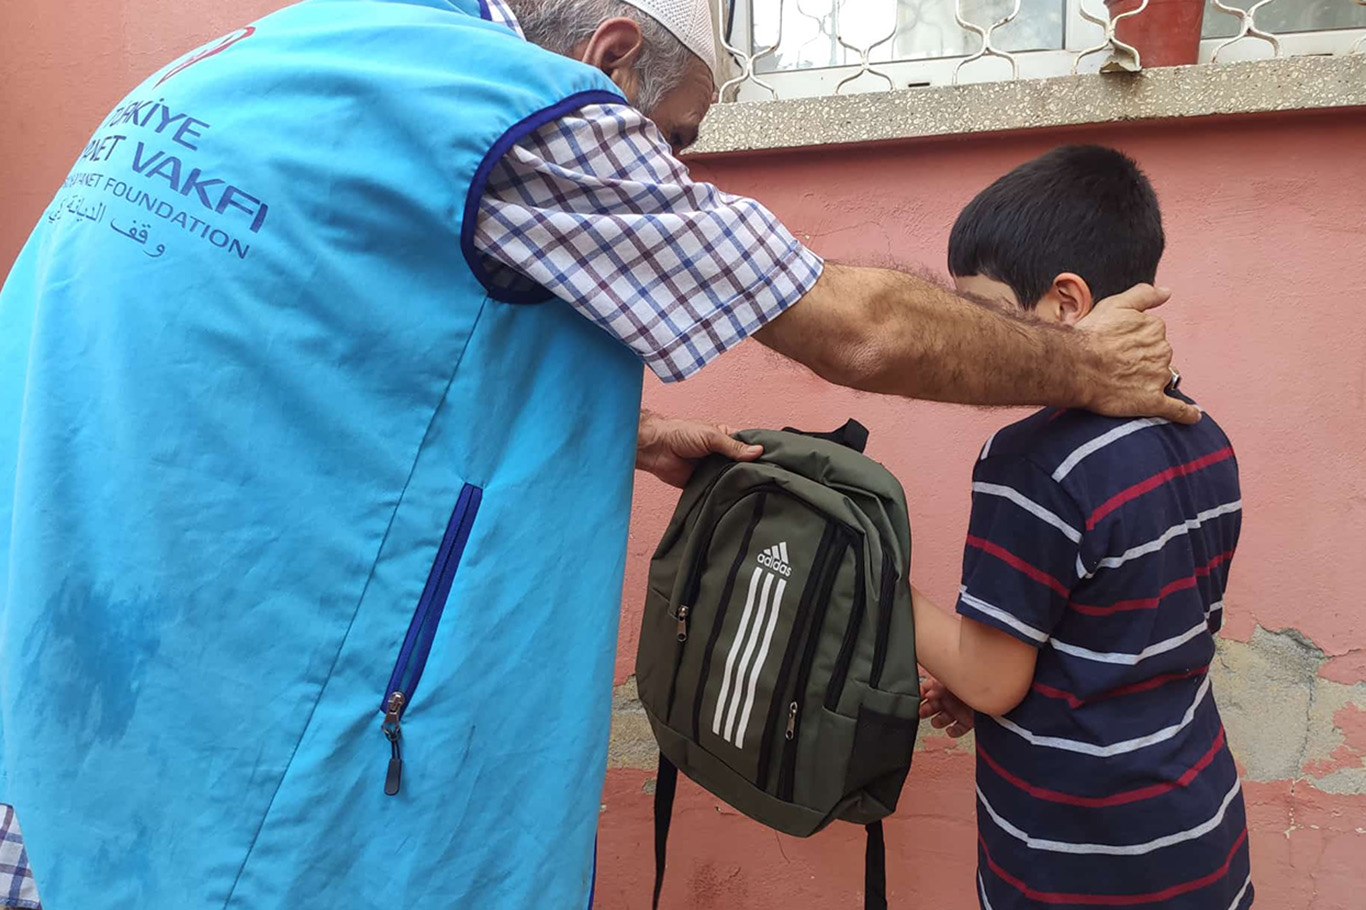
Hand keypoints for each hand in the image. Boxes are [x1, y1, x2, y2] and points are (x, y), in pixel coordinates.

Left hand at [636, 410, 762, 488]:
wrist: (657, 449)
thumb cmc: (681, 434)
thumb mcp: (711, 436)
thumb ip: (733, 446)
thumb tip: (758, 451)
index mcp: (727, 439)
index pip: (749, 447)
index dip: (760, 453)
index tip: (776, 462)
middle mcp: (722, 455)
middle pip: (743, 465)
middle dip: (751, 471)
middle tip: (767, 480)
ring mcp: (714, 470)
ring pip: (732, 479)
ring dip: (738, 483)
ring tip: (756, 491)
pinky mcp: (705, 484)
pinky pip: (718, 490)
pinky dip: (725, 494)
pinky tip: (736, 499)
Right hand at [919, 675, 973, 737]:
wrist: (999, 699)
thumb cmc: (977, 681)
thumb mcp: (952, 679)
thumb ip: (937, 684)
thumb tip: (926, 691)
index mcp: (946, 683)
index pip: (928, 688)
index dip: (921, 694)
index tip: (916, 698)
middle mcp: (952, 696)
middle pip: (933, 704)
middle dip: (926, 709)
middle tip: (922, 712)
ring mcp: (960, 708)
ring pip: (942, 718)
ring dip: (938, 721)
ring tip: (938, 721)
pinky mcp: (968, 721)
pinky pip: (957, 729)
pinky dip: (953, 731)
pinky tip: (950, 729)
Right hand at [1077, 285, 1199, 424]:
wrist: (1075, 365)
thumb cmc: (1091, 335)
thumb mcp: (1116, 303)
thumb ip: (1144, 295)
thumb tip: (1167, 292)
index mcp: (1155, 328)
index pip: (1154, 335)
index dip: (1136, 341)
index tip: (1120, 346)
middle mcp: (1162, 352)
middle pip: (1159, 357)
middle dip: (1143, 361)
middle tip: (1116, 365)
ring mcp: (1159, 378)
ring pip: (1163, 379)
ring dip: (1152, 382)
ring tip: (1126, 385)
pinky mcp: (1152, 402)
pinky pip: (1177, 409)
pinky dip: (1187, 414)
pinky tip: (1193, 417)